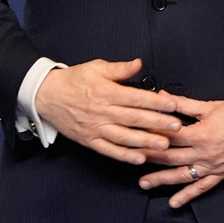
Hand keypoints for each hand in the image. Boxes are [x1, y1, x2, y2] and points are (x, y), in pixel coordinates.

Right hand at [34, 58, 181, 164]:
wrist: (46, 95)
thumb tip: (138, 63)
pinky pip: (109, 150)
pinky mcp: (89, 140)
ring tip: (164, 145)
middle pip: (134, 119)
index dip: (156, 102)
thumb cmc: (73, 80)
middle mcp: (102, 112)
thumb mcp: (96, 67)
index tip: (172, 105)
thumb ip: (119, 68)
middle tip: (177, 127)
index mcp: (105, 92)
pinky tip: (140, 158)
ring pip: (125, 137)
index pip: (135, 98)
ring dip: (146, 142)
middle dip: (157, 124)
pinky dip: (125, 156)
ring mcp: (95, 128)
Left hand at [137, 96, 223, 207]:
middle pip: (171, 157)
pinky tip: (174, 202)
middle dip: (149, 159)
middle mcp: (205, 153)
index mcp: (201, 133)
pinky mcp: (221, 174)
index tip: (137, 133)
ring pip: (182, 175)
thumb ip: (183, 104)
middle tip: (132, 159)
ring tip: (144, 183)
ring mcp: (213, 165)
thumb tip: (163, 98)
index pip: (169, 136)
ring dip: (162, 180)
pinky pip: (202, 188)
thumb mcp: (209, 106)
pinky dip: (187, 196)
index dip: (151, 134)